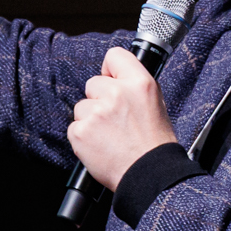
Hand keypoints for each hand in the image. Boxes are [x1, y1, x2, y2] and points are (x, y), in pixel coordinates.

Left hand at [67, 47, 179, 189]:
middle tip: (115, 120)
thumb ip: (133, 85)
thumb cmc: (154, 143)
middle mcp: (117, 94)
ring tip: (110, 136)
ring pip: (82, 106)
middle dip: (99, 99)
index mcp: (140, 83)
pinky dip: (84, 137)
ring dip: (91, 120)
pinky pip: (75, 126)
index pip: (114, 56)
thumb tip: (113, 75)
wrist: (148, 175)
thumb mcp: (155, 103)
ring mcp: (97, 113)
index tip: (111, 80)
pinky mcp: (81, 131)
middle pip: (93, 83)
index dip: (110, 70)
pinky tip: (101, 145)